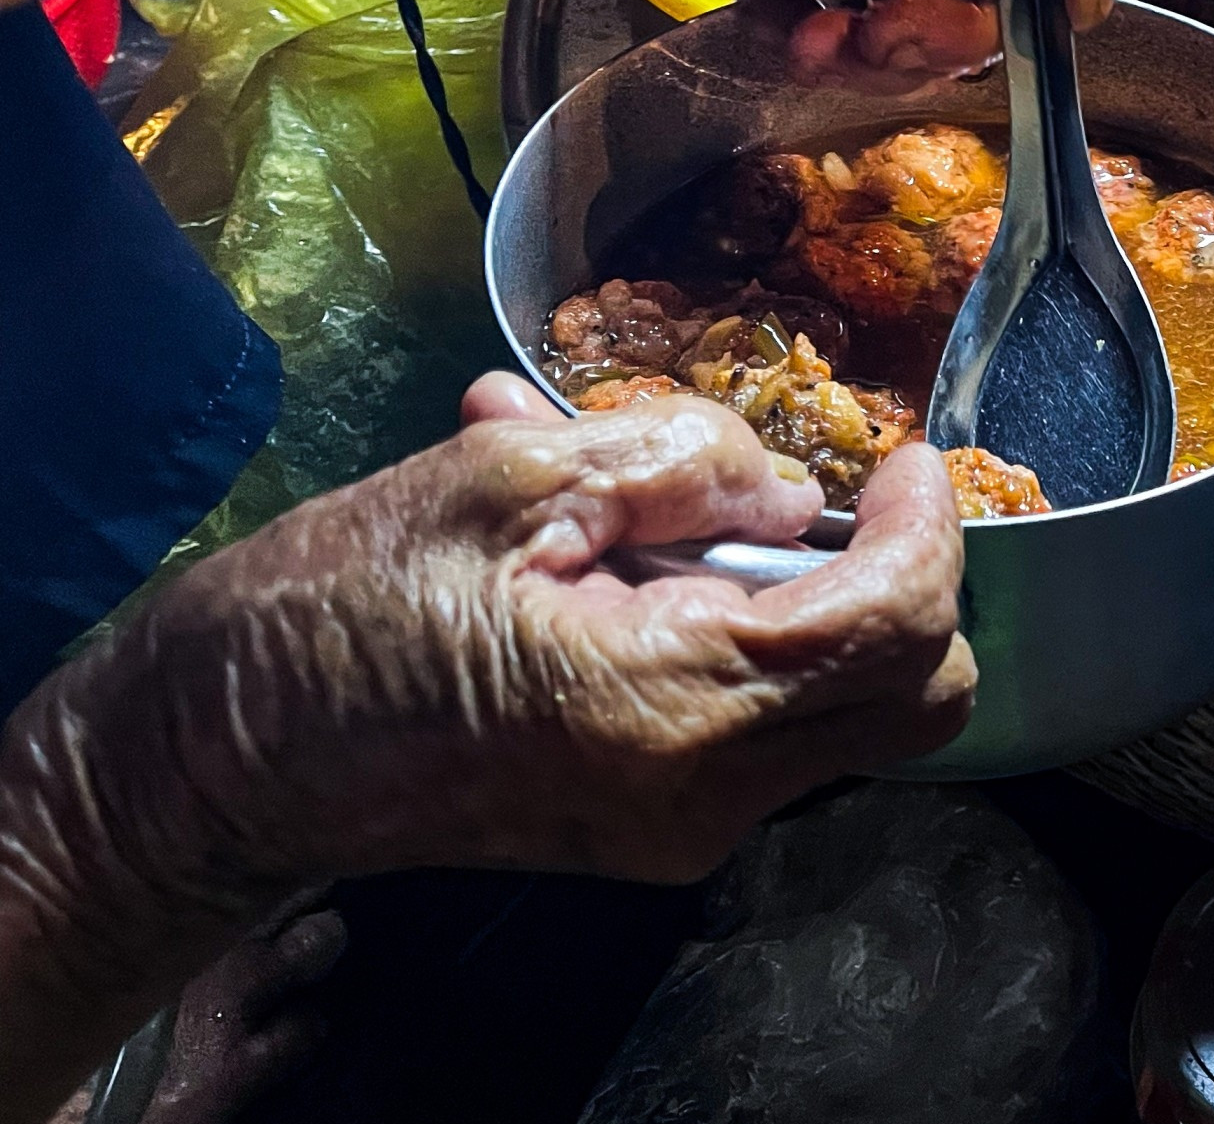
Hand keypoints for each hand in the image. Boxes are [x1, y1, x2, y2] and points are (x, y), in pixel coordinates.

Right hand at [0, 377, 972, 1115]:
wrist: (210, 767)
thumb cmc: (328, 618)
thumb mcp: (499, 482)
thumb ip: (672, 460)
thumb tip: (782, 478)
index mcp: (673, 709)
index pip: (897, 627)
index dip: (928, 530)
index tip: (906, 459)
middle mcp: (701, 796)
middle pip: (911, 697)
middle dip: (899, 580)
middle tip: (829, 498)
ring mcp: (678, 828)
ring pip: (846, 712)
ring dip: (802, 599)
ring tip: (660, 514)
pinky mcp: (648, 827)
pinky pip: (761, 729)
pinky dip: (739, 637)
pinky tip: (621, 563)